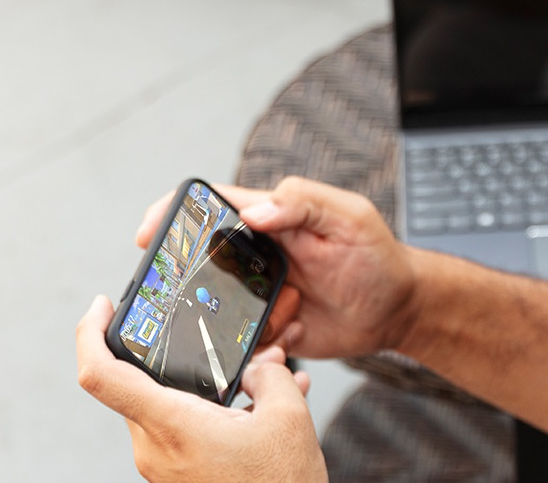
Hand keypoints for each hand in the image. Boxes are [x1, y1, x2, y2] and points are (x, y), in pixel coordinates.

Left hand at [76, 295, 325, 481]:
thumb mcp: (289, 416)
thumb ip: (271, 375)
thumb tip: (263, 364)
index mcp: (172, 425)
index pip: (102, 376)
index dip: (90, 333)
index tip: (102, 306)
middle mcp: (155, 448)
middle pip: (143, 384)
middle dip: (180, 357)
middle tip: (221, 341)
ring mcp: (163, 465)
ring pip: (169, 407)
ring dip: (206, 387)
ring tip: (261, 382)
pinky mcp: (178, 476)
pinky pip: (184, 430)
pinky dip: (214, 413)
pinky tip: (258, 410)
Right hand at [136, 177, 417, 358]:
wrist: (398, 309)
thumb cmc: (378, 255)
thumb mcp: (349, 217)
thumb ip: (302, 203)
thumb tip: (252, 213)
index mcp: (269, 218)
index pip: (209, 207)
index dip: (172, 215)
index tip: (148, 235)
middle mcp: (254, 255)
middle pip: (200, 262)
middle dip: (192, 282)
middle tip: (208, 299)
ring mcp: (257, 293)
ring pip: (216, 309)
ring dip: (241, 319)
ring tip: (290, 314)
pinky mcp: (267, 328)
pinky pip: (242, 341)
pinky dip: (263, 343)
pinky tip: (296, 334)